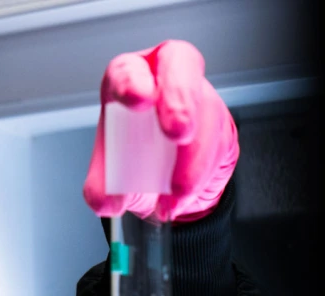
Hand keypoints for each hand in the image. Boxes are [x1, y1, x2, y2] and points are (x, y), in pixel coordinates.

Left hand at [82, 40, 237, 222]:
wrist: (167, 187)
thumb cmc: (134, 162)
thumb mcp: (112, 178)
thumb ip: (102, 190)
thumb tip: (108, 201)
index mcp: (128, 83)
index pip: (128, 68)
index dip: (132, 80)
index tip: (136, 99)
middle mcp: (164, 80)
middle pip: (180, 65)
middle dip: (180, 99)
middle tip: (177, 133)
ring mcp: (198, 96)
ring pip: (207, 111)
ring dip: (194, 156)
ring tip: (176, 192)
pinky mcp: (222, 122)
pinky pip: (222, 140)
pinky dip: (205, 171)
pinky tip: (188, 192)